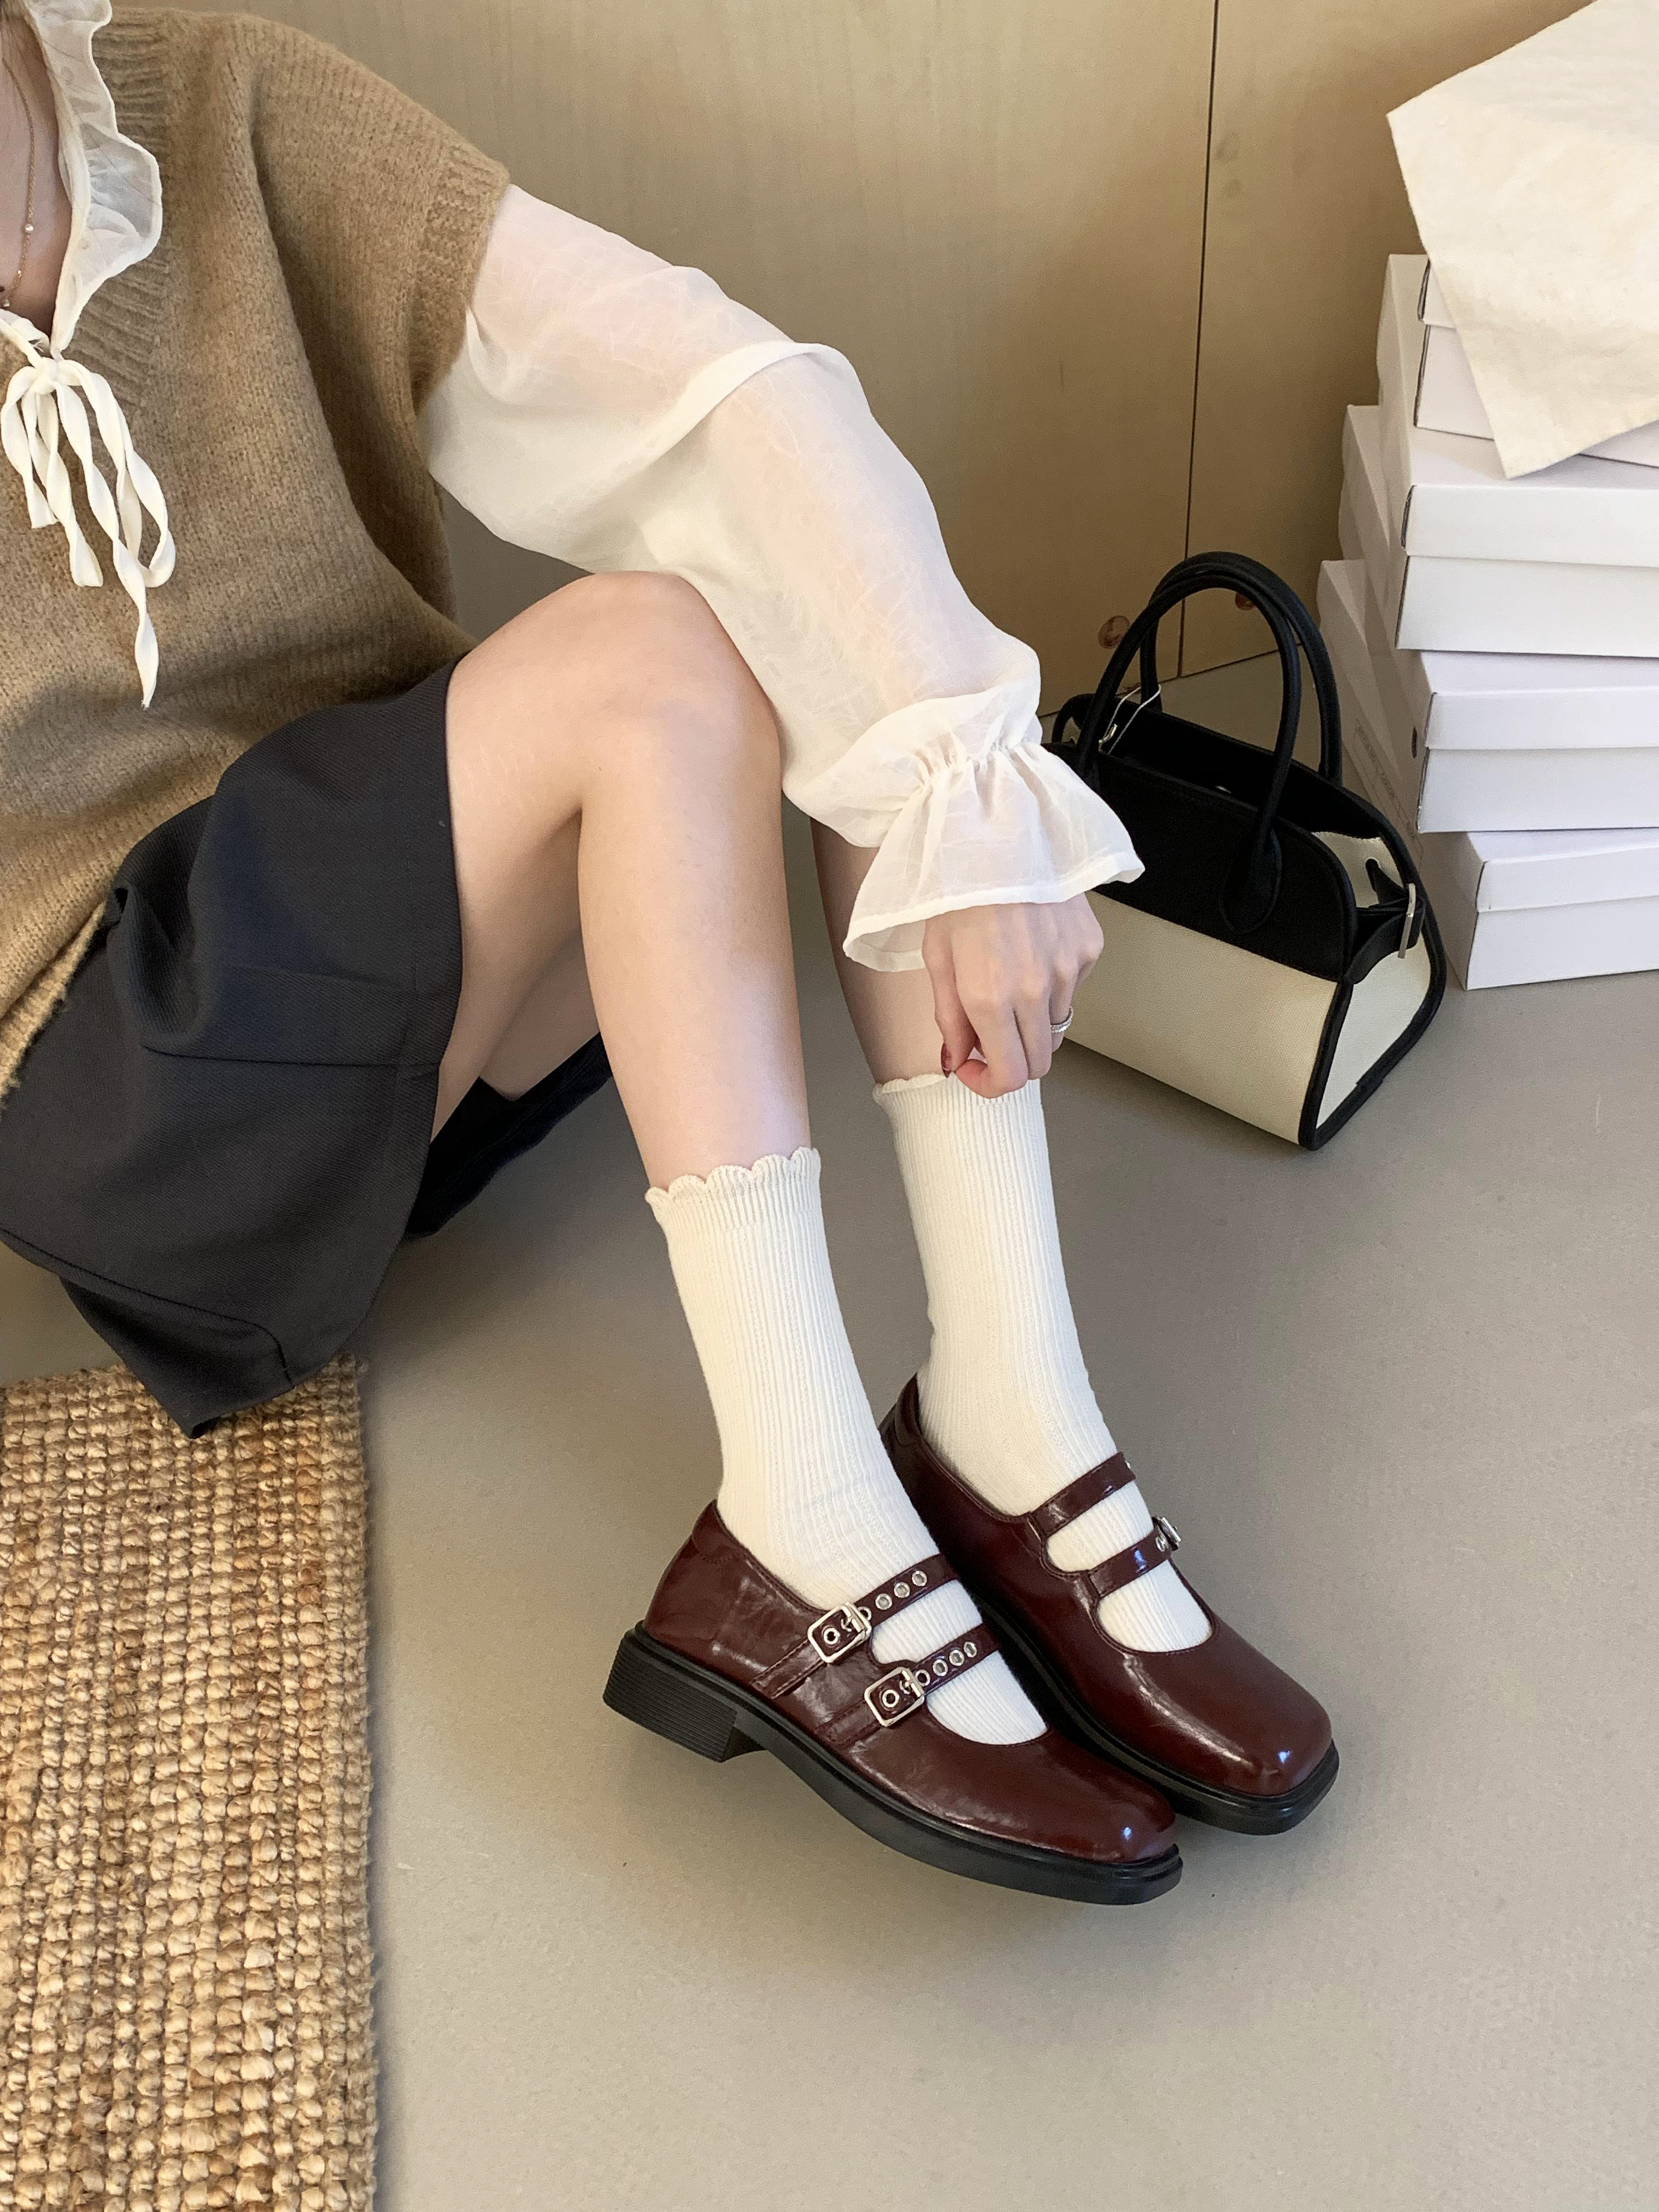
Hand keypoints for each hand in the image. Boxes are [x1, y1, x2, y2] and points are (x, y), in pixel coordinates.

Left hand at [921, 894, 1102, 1096]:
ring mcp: (1069, 970)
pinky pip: (1073, 990)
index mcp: (990, 998)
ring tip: (1007, 981)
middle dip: (1011, 1060)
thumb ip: (948, 1018)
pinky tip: (1031, 952)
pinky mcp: (1088, 949)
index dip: (990, 1084)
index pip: (1011, 1077)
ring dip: (1030, 1022)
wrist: (999, 836)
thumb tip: (956, 1061)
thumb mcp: (936, 958)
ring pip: (1056, 1027)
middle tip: (987, 1034)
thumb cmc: (957, 893)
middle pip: (1040, 1062)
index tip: (974, 1067)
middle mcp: (1035, 991)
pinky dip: (1053, 987)